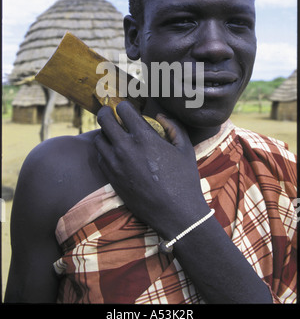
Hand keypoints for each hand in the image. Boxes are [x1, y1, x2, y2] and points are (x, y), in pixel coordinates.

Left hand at [94, 101, 208, 239]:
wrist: (176, 213)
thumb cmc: (184, 179)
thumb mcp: (185, 148)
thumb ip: (173, 126)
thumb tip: (159, 115)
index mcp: (145, 137)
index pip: (123, 109)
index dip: (124, 105)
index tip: (127, 108)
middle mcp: (126, 148)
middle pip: (104, 119)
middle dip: (107, 112)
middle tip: (111, 113)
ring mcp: (116, 164)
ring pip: (99, 138)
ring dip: (105, 132)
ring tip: (113, 134)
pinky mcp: (111, 178)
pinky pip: (100, 157)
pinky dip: (104, 150)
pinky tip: (113, 151)